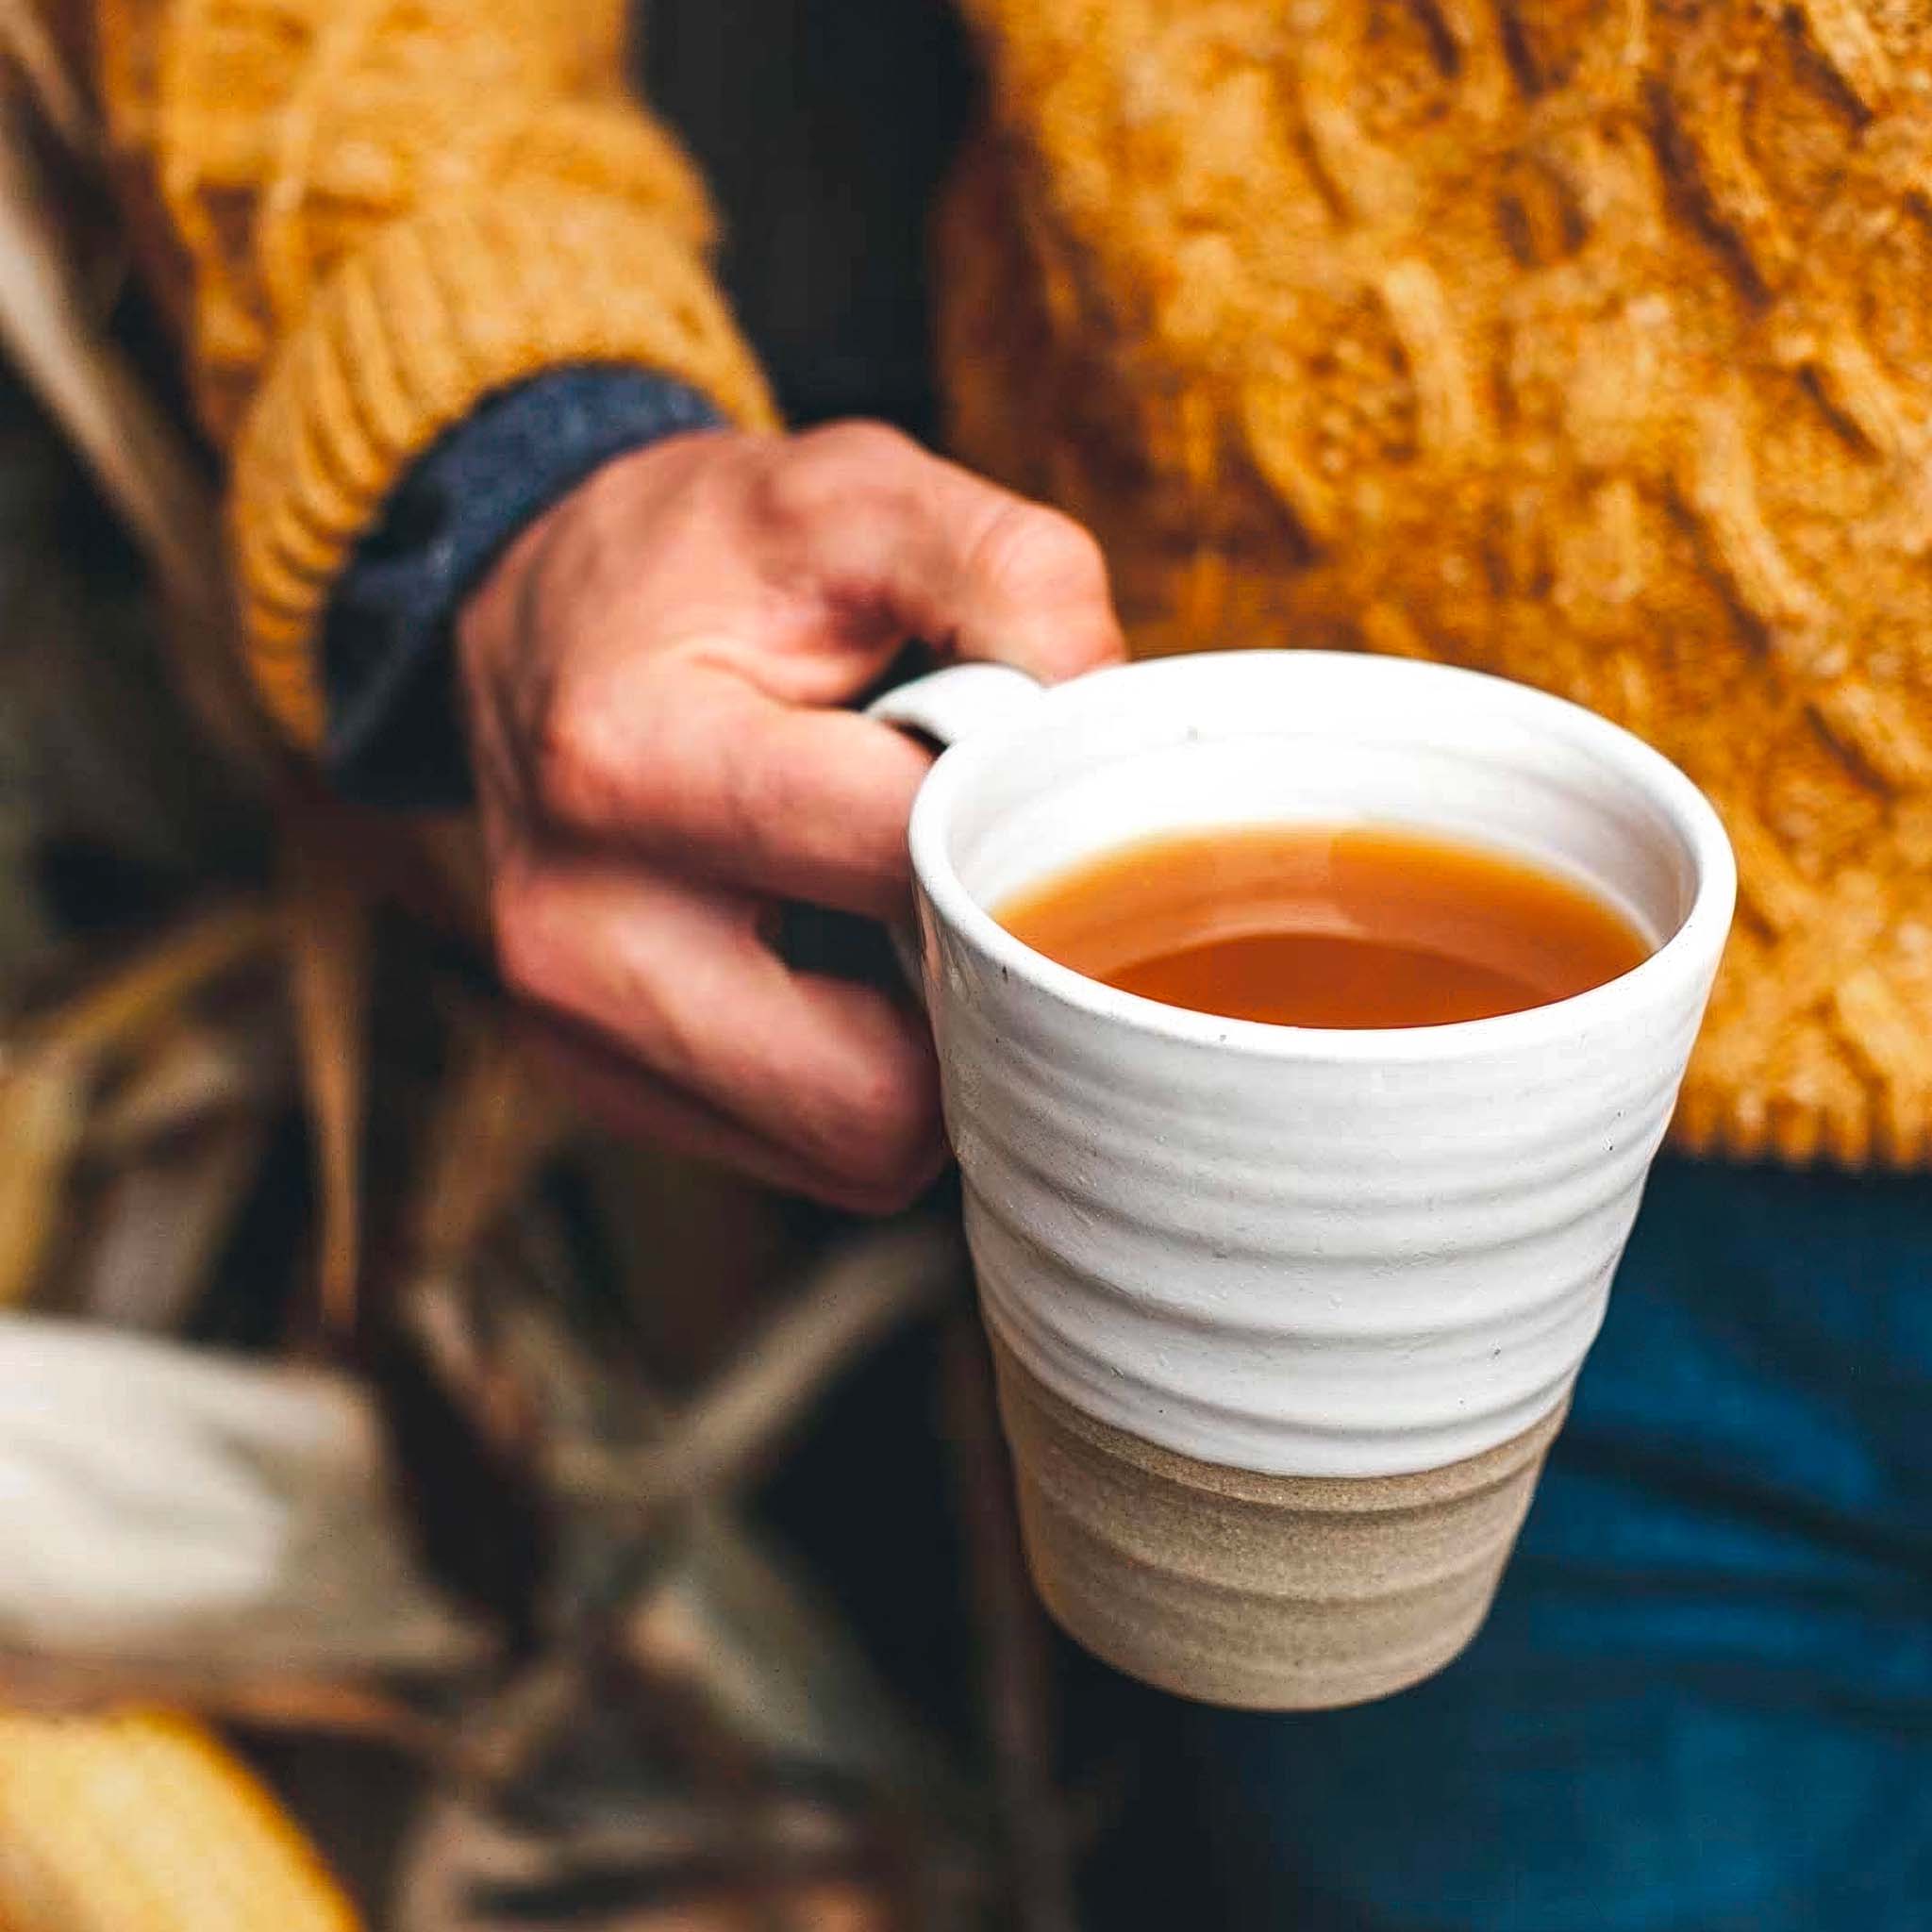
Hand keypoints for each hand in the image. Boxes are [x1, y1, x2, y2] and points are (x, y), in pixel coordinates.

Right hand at [459, 421, 1125, 1211]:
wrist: (537, 618)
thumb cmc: (711, 561)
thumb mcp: (861, 494)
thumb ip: (1018, 584)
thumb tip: (1110, 743)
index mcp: (628, 761)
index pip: (906, 871)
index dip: (1016, 838)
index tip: (1037, 792)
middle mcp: (577, 931)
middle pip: (881, 1093)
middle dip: (982, 996)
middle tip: (995, 887)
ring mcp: (578, 1033)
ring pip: (859, 1150)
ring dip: (936, 1053)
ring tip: (913, 914)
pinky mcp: (601, 1087)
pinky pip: (814, 1156)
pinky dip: (873, 1077)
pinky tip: (854, 963)